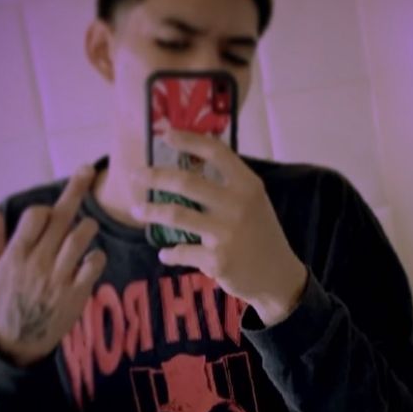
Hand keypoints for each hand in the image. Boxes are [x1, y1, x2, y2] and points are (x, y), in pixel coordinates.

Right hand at [0, 166, 106, 366]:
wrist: (19, 343)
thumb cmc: (3, 302)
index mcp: (15, 256)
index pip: (35, 217)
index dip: (45, 208)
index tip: (51, 209)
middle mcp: (37, 264)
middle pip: (60, 219)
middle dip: (76, 191)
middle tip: (88, 170)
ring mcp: (58, 280)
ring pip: (79, 239)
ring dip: (87, 227)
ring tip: (88, 226)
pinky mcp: (76, 295)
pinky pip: (93, 267)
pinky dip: (96, 258)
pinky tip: (91, 257)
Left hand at [131, 128, 307, 325]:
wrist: (278, 277)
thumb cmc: (260, 234)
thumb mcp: (253, 202)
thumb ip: (227, 185)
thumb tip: (187, 164)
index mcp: (248, 185)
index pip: (216, 152)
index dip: (189, 140)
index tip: (166, 134)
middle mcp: (238, 205)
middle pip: (186, 183)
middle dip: (155, 176)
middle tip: (135, 175)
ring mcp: (227, 233)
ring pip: (176, 215)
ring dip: (151, 212)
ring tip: (137, 210)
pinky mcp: (218, 260)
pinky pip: (182, 251)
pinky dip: (169, 253)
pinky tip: (165, 253)